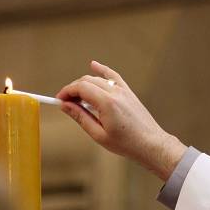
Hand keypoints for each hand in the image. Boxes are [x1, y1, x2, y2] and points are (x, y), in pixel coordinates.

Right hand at [56, 61, 186, 180]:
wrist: (151, 144)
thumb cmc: (126, 144)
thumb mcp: (99, 134)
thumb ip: (81, 117)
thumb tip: (65, 106)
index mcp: (107, 103)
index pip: (80, 88)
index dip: (67, 92)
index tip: (58, 100)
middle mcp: (115, 92)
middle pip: (87, 81)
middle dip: (73, 89)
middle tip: (65, 102)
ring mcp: (123, 90)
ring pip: (98, 79)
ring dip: (84, 84)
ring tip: (76, 97)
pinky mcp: (128, 92)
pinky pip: (113, 76)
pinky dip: (102, 70)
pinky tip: (93, 65)